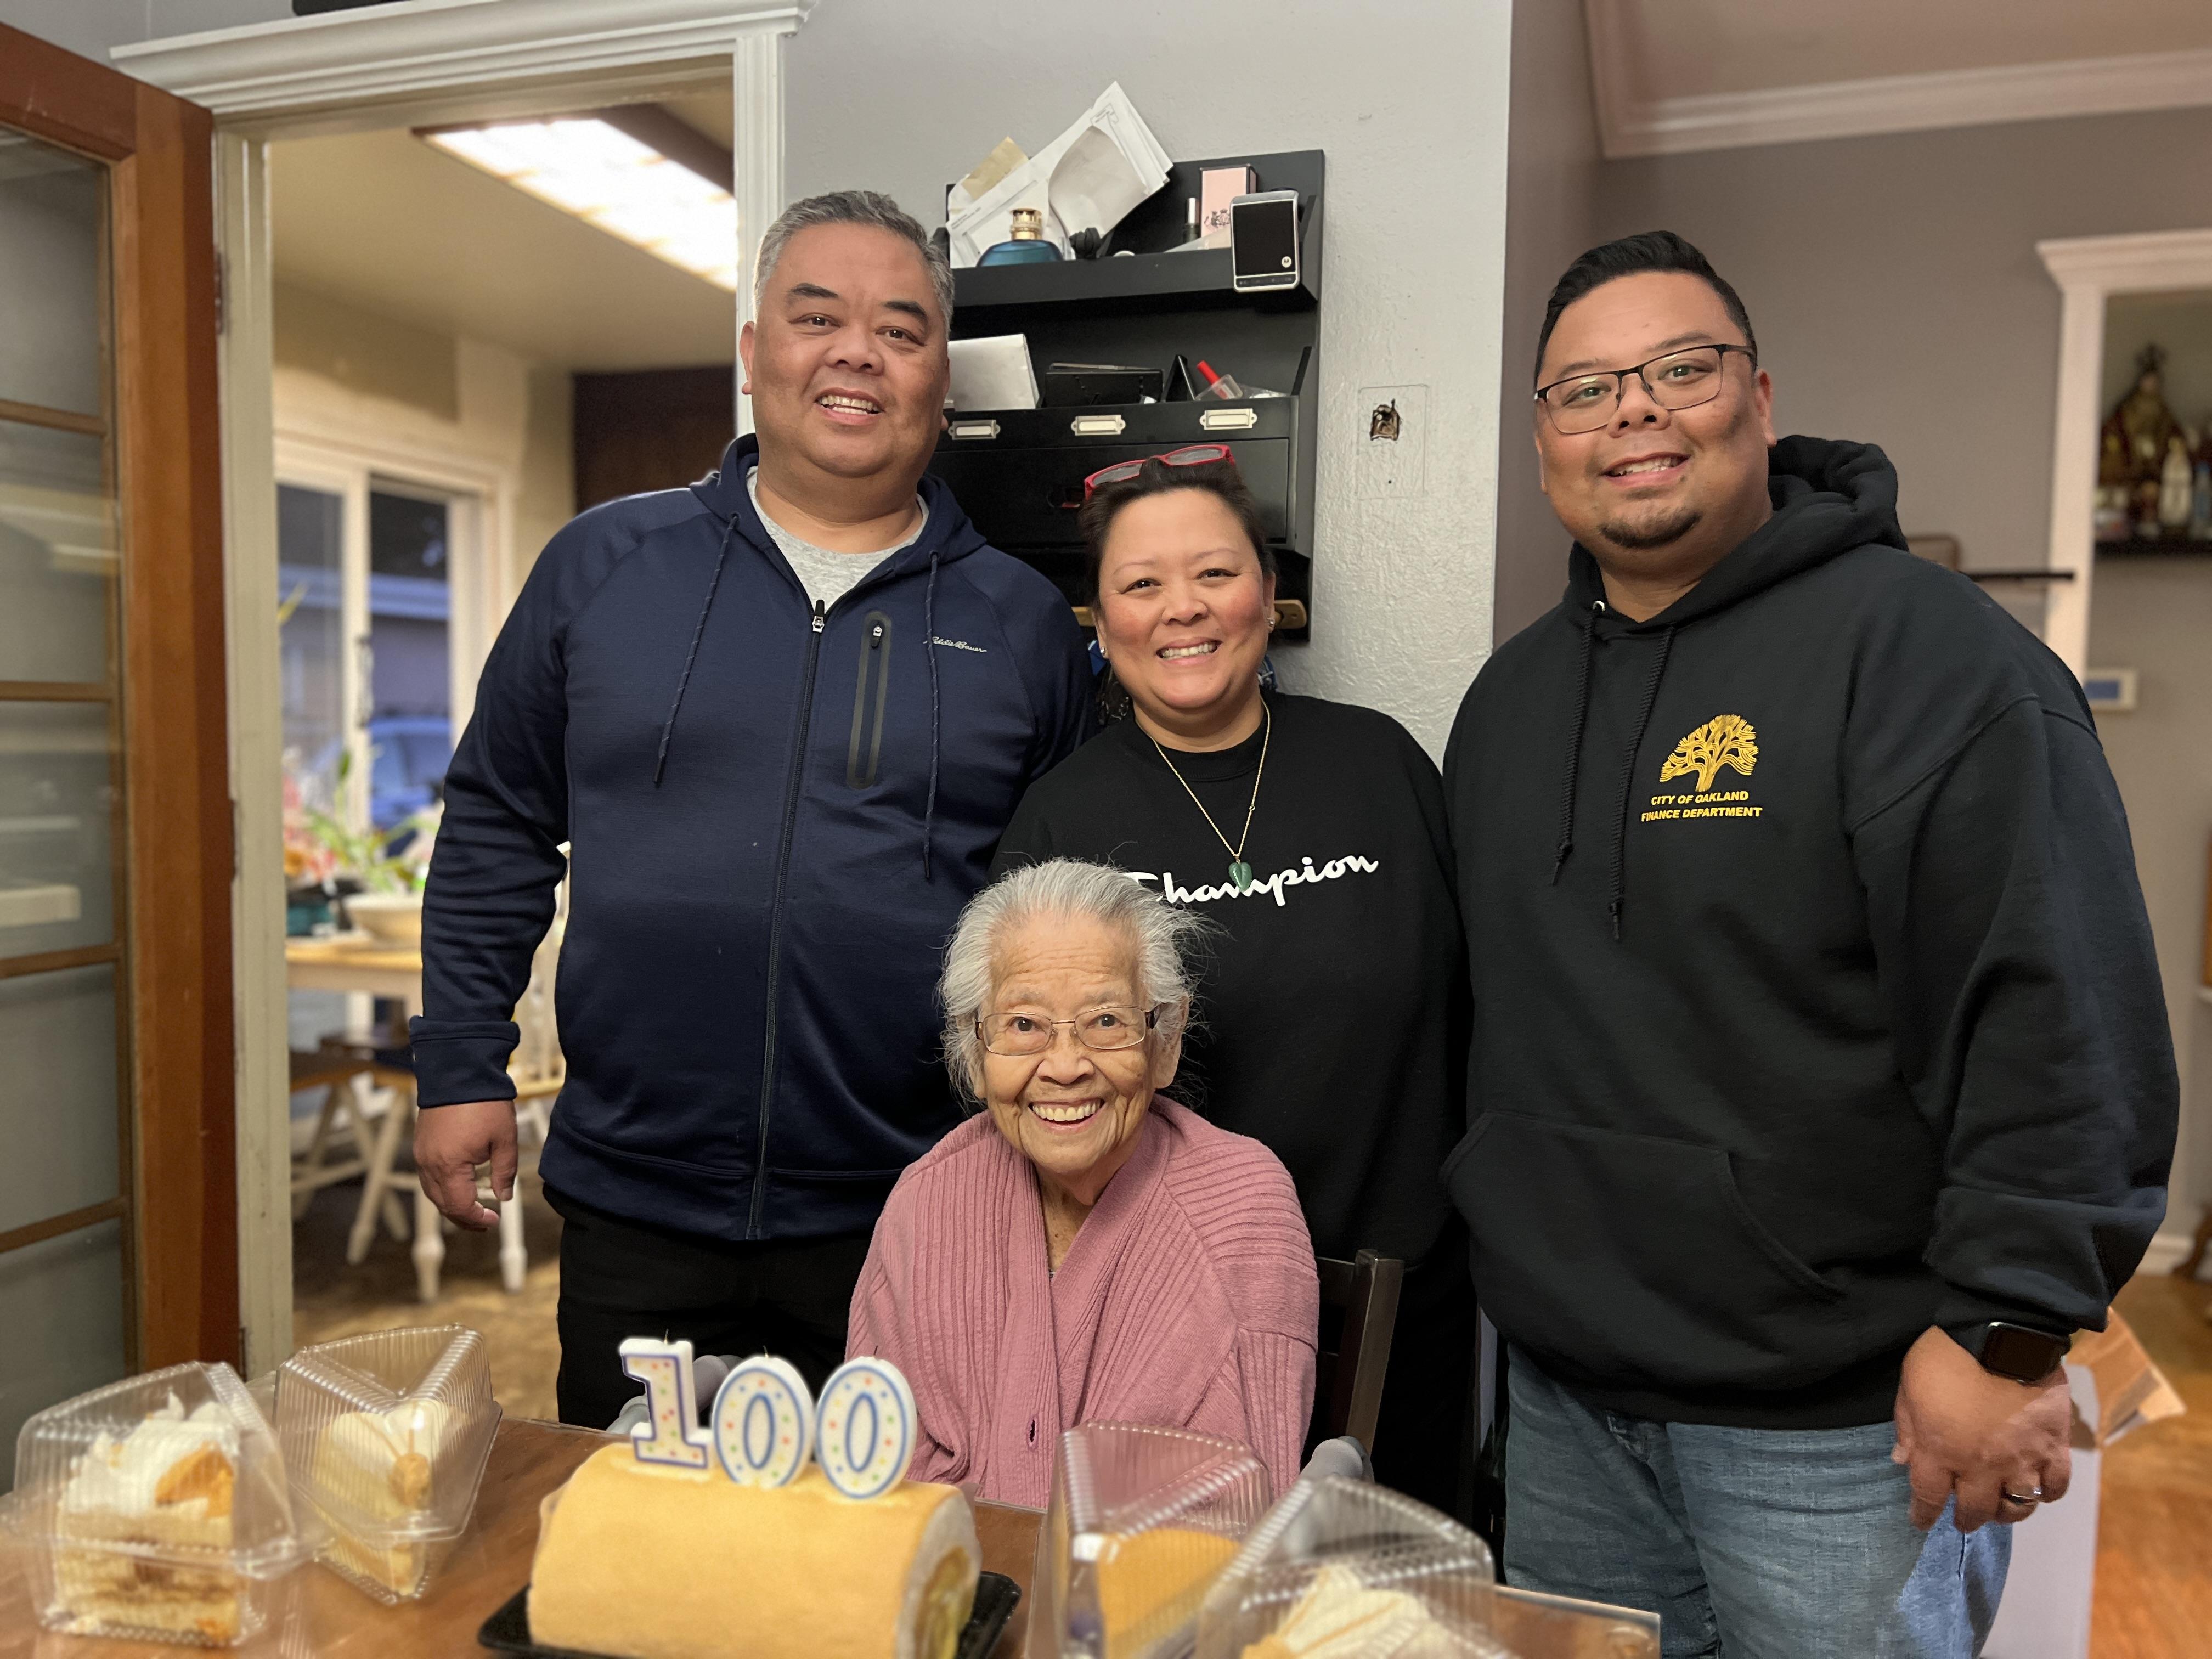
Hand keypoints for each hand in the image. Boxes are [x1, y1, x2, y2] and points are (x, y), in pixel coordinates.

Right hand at [414, 1098, 517, 1230]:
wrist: (460, 1071)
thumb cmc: (484, 1103)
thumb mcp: (504, 1139)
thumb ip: (505, 1172)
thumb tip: (503, 1196)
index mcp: (449, 1166)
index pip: (460, 1207)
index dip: (476, 1219)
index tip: (493, 1221)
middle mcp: (429, 1164)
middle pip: (443, 1204)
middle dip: (463, 1217)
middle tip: (484, 1221)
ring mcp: (421, 1154)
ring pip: (433, 1192)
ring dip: (452, 1203)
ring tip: (473, 1206)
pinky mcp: (421, 1144)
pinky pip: (428, 1176)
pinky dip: (443, 1186)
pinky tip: (459, 1184)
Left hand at [1892, 1325, 2071, 1532]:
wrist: (2000, 1332)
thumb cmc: (1944, 1355)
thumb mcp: (1909, 1386)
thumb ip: (1906, 1426)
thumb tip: (1901, 1460)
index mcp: (1939, 1451)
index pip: (1927, 1497)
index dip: (1923, 1514)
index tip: (1921, 1522)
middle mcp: (1980, 1466)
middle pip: (1974, 1510)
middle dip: (1967, 1518)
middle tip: (1965, 1518)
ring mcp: (2021, 1460)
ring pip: (2017, 1507)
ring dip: (2007, 1513)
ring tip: (2001, 1508)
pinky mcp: (2054, 1447)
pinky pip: (2056, 1486)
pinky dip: (2048, 1492)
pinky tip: (2039, 1489)